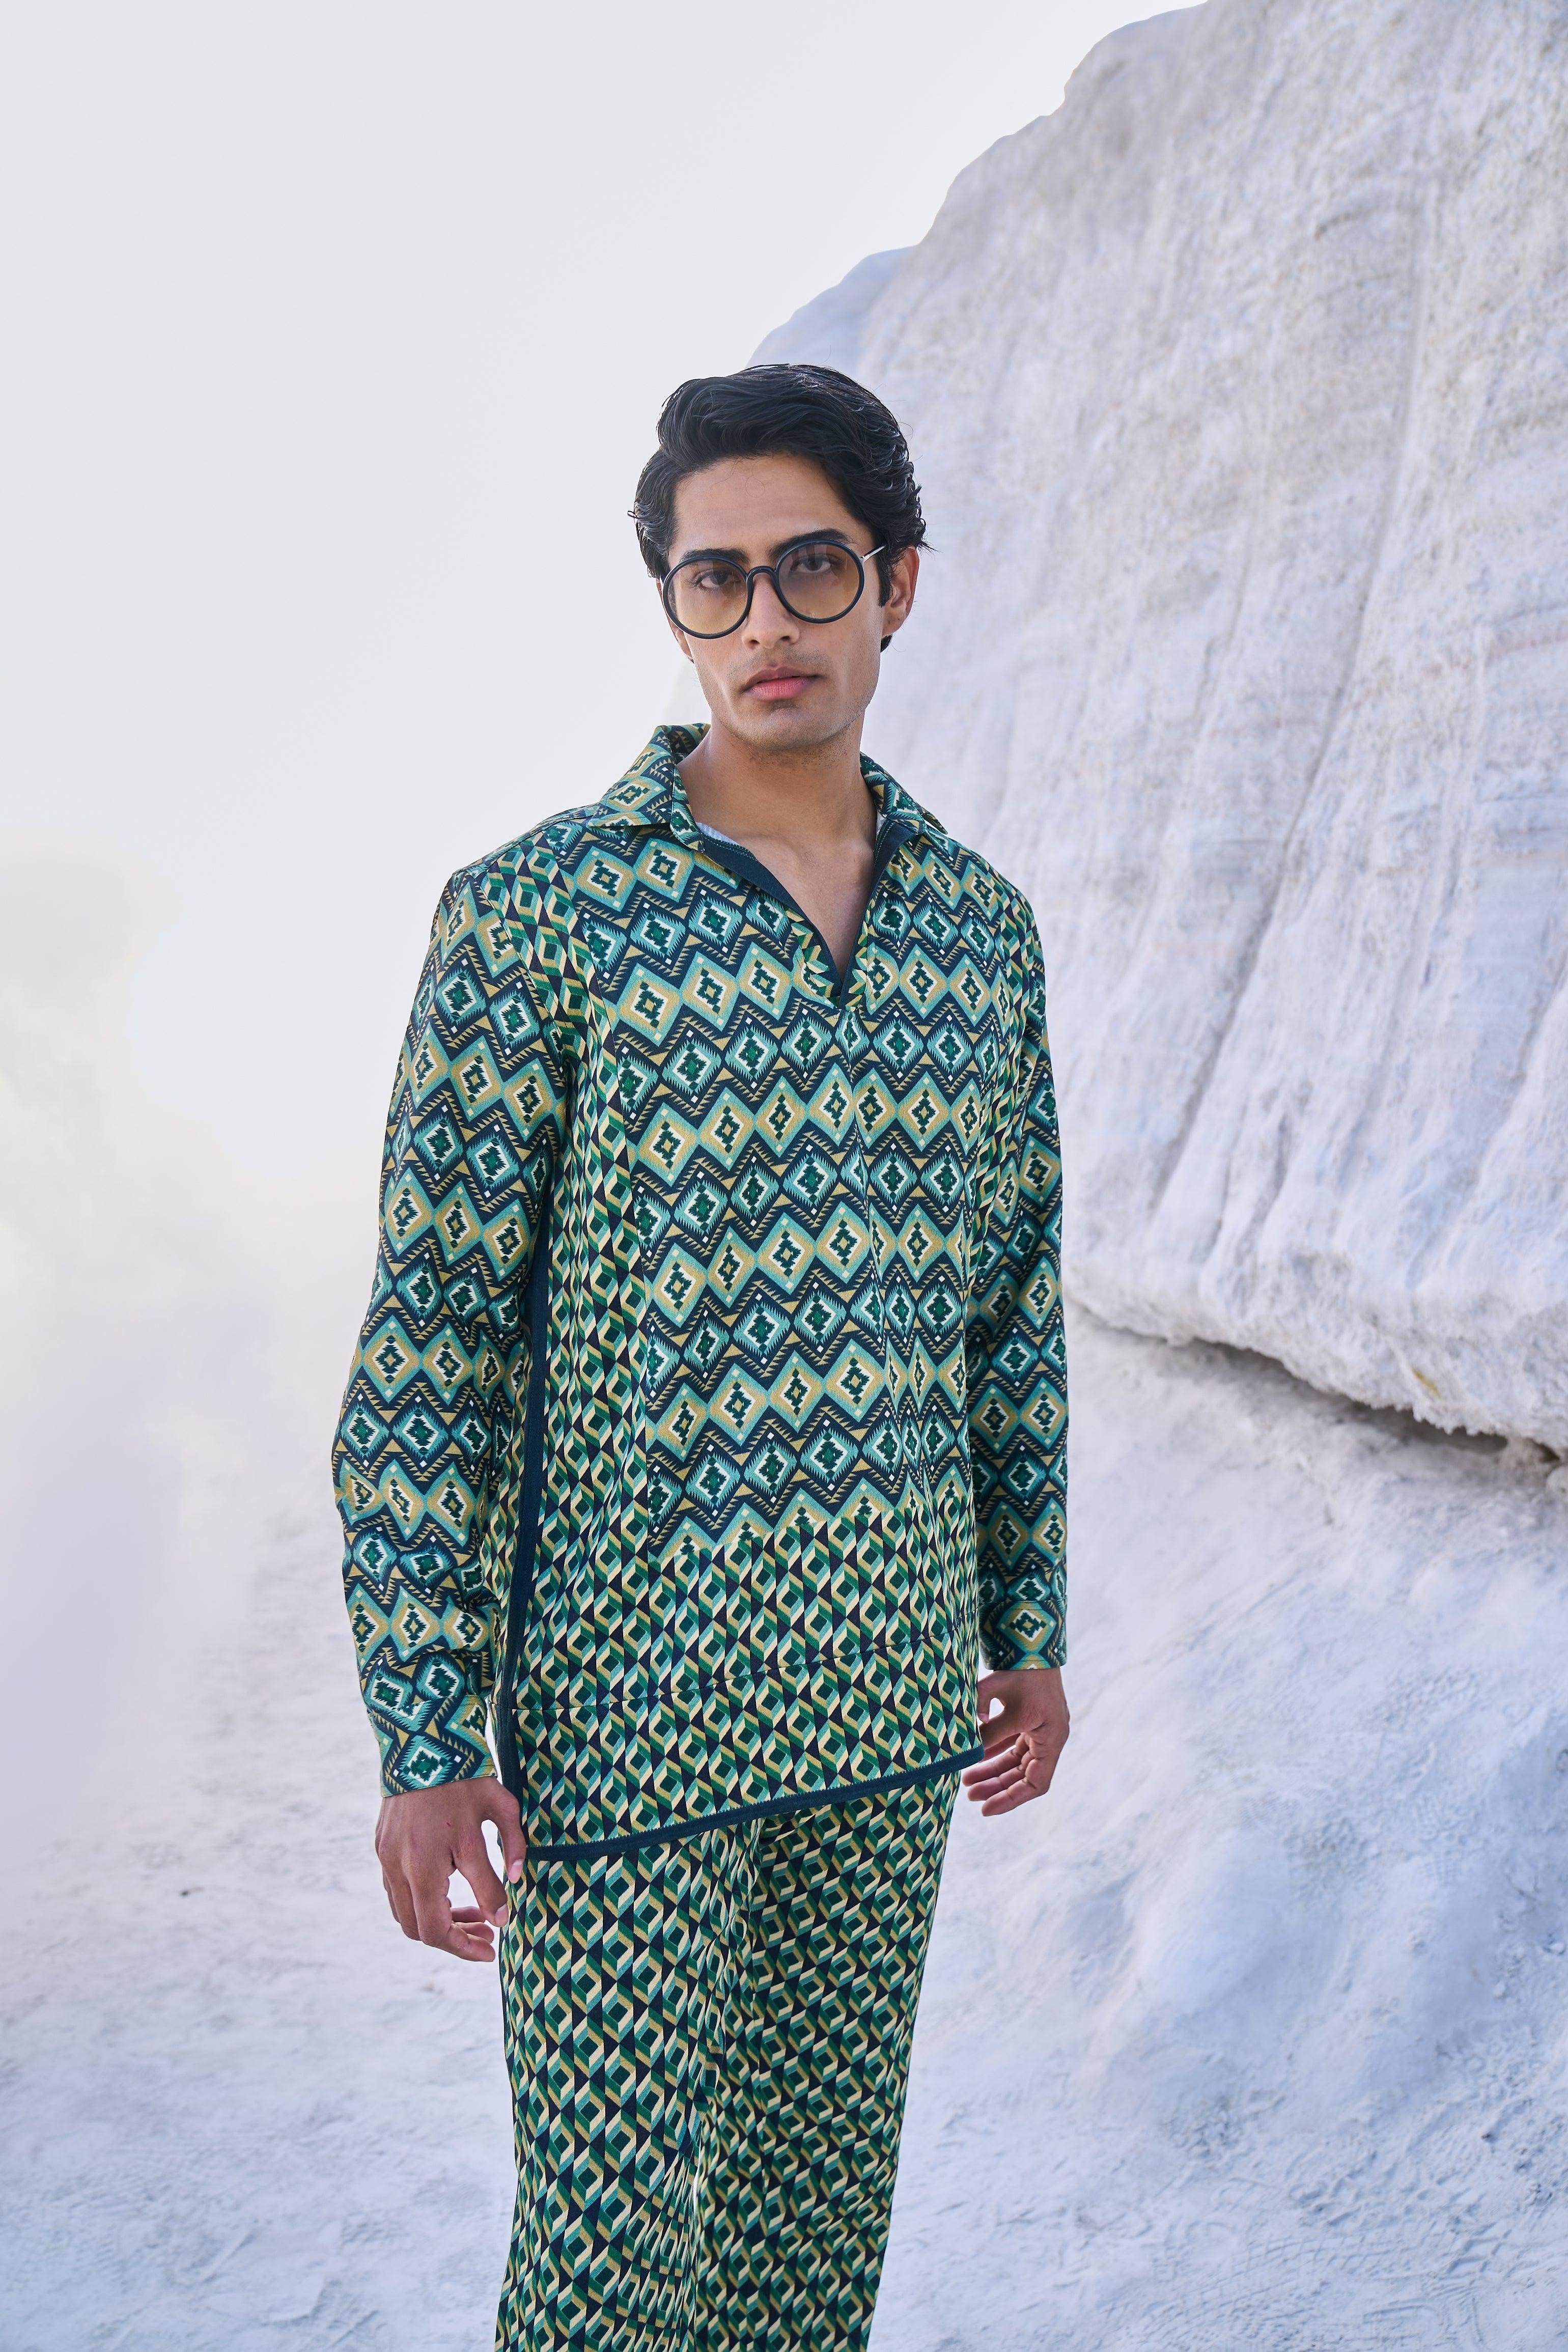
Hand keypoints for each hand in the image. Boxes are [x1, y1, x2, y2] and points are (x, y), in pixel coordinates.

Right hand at [374, 1775, 527, 1962]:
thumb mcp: (501, 1811)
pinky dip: (421, 1901)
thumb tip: (507, 1907)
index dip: (467, 1947)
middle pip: (419, 1930)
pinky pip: (396, 1892)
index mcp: (430, 1861)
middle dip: (454, 1941)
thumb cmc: (468, 1776)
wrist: (423, 1740)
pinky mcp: (381, 1848)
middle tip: (487, 1934)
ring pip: (404, 1914)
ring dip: (437, 1922)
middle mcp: (402, 1865)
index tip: (494, 1946)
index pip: (440, 1928)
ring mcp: (387, 1857)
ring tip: (472, 1914)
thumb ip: (510, 1854)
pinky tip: (448, 1890)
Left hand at [961, 1667, 1069, 1816]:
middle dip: (996, 1787)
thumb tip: (968, 1754)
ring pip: (1015, 1762)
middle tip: (968, 1794)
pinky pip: (1011, 1746)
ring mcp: (1039, 1729)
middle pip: (1023, 1776)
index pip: (1036, 1783)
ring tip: (966, 1782)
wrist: (1030, 1639)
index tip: (986, 1808)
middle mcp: (1049, 1737)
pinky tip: (973, 1760)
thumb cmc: (1020, 1668)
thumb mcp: (1000, 1700)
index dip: (1011, 1799)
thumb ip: (986, 1728)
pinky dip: (993, 1754)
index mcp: (1052, 1738)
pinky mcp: (1028, 1720)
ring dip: (992, 1772)